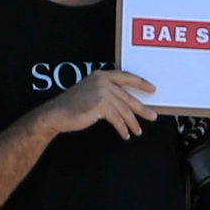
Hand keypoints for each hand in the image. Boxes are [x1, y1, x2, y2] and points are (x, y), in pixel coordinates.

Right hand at [31, 66, 158, 143]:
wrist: (56, 114)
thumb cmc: (71, 106)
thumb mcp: (90, 92)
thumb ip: (106, 92)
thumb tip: (124, 103)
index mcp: (101, 75)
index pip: (126, 77)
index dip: (141, 83)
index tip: (152, 89)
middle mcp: (103, 81)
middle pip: (128, 97)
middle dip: (141, 109)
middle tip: (152, 116)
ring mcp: (102, 92)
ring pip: (124, 110)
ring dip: (132, 123)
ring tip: (137, 131)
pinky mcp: (101, 105)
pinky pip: (117, 119)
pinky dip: (122, 128)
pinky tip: (125, 134)